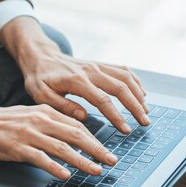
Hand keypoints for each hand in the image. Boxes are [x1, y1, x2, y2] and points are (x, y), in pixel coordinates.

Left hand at [0, 17, 149, 132]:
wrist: (41, 56)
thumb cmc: (39, 79)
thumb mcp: (41, 96)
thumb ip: (62, 106)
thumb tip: (84, 116)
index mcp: (77, 81)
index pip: (103, 100)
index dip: (117, 116)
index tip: (126, 130)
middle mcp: (91, 71)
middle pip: (121, 88)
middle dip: (135, 107)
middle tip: (144, 123)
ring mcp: (97, 65)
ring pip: (126, 78)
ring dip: (139, 95)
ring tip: (146, 112)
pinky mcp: (100, 64)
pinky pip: (123, 70)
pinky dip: (135, 82)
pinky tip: (141, 94)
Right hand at [0, 103, 117, 178]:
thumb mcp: (28, 116)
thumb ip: (48, 124)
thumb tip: (68, 137)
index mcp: (45, 111)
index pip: (76, 125)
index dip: (94, 139)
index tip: (105, 150)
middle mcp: (40, 120)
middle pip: (76, 135)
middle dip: (97, 149)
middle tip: (111, 161)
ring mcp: (29, 134)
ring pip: (63, 148)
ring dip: (82, 161)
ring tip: (96, 170)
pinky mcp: (17, 148)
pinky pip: (41, 158)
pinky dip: (55, 167)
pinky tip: (65, 175)